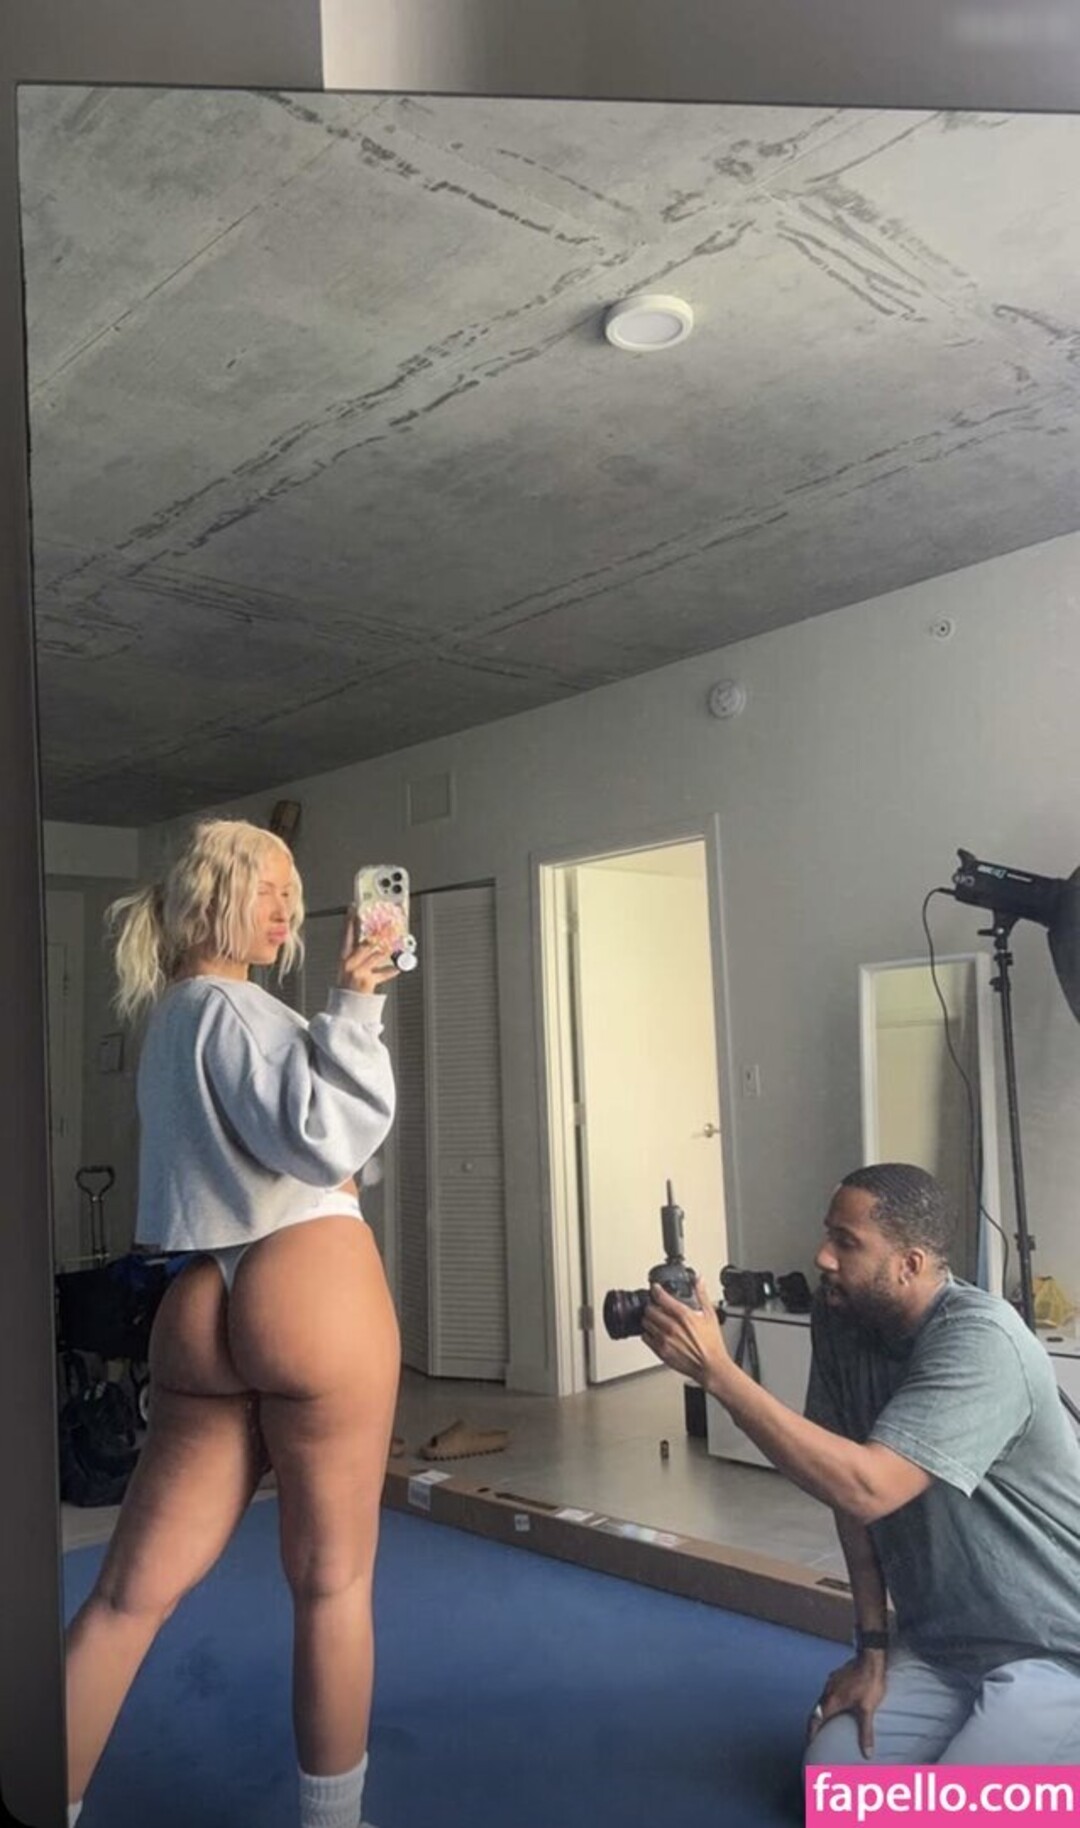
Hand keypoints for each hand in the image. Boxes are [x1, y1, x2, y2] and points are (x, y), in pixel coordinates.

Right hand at [339, 911, 400, 995]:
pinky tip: (397, 968)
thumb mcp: (348, 968)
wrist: (345, 1006)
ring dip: (388, 949)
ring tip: (395, 942)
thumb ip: (359, 955)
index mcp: (344, 958)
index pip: (346, 935)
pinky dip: (391, 971)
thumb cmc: (348, 987)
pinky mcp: (367, 981)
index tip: (353, 908)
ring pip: (377, 955)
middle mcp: (350, 963)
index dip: (350, 921)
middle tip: (386, 923)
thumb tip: (374, 942)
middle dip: (378, 933)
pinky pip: (383, 973)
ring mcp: (358, 972)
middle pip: (366, 942)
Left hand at [640, 1276, 731, 1392]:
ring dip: (649, 1319)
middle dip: (652, 1306)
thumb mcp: (710, 1315)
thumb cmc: (712, 1344)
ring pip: (646, 1322)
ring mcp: (664, 1339)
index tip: (655, 1289)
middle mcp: (671, 1327)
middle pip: (650, 1309)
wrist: (711, 1366)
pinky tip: (656, 1333)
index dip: (656, 1290)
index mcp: (683, 1315)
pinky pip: (646, 1338)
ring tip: (656, 1319)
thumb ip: (702, 1295)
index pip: (661, 1297)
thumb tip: (699, 1280)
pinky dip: (648, 1333)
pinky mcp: (661, 1351)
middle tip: (656, 1306)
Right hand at [806, 1652, 886, 1756]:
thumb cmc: (868, 1684)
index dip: (811, 1733)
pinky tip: (839, 1701)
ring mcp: (831, 1681)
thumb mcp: (867, 1710)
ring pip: (823, 1699)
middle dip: (816, 1723)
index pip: (815, 1720)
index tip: (809, 1742)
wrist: (870, 1659)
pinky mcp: (837, 1675)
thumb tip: (867, 1754)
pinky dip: (830, 1700)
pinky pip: (830, 1691)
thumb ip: (865, 1733)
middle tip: (816, 1734)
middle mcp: (827, 1691)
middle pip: (817, 1710)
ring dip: (823, 1710)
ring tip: (827, 1719)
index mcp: (831, 1701)